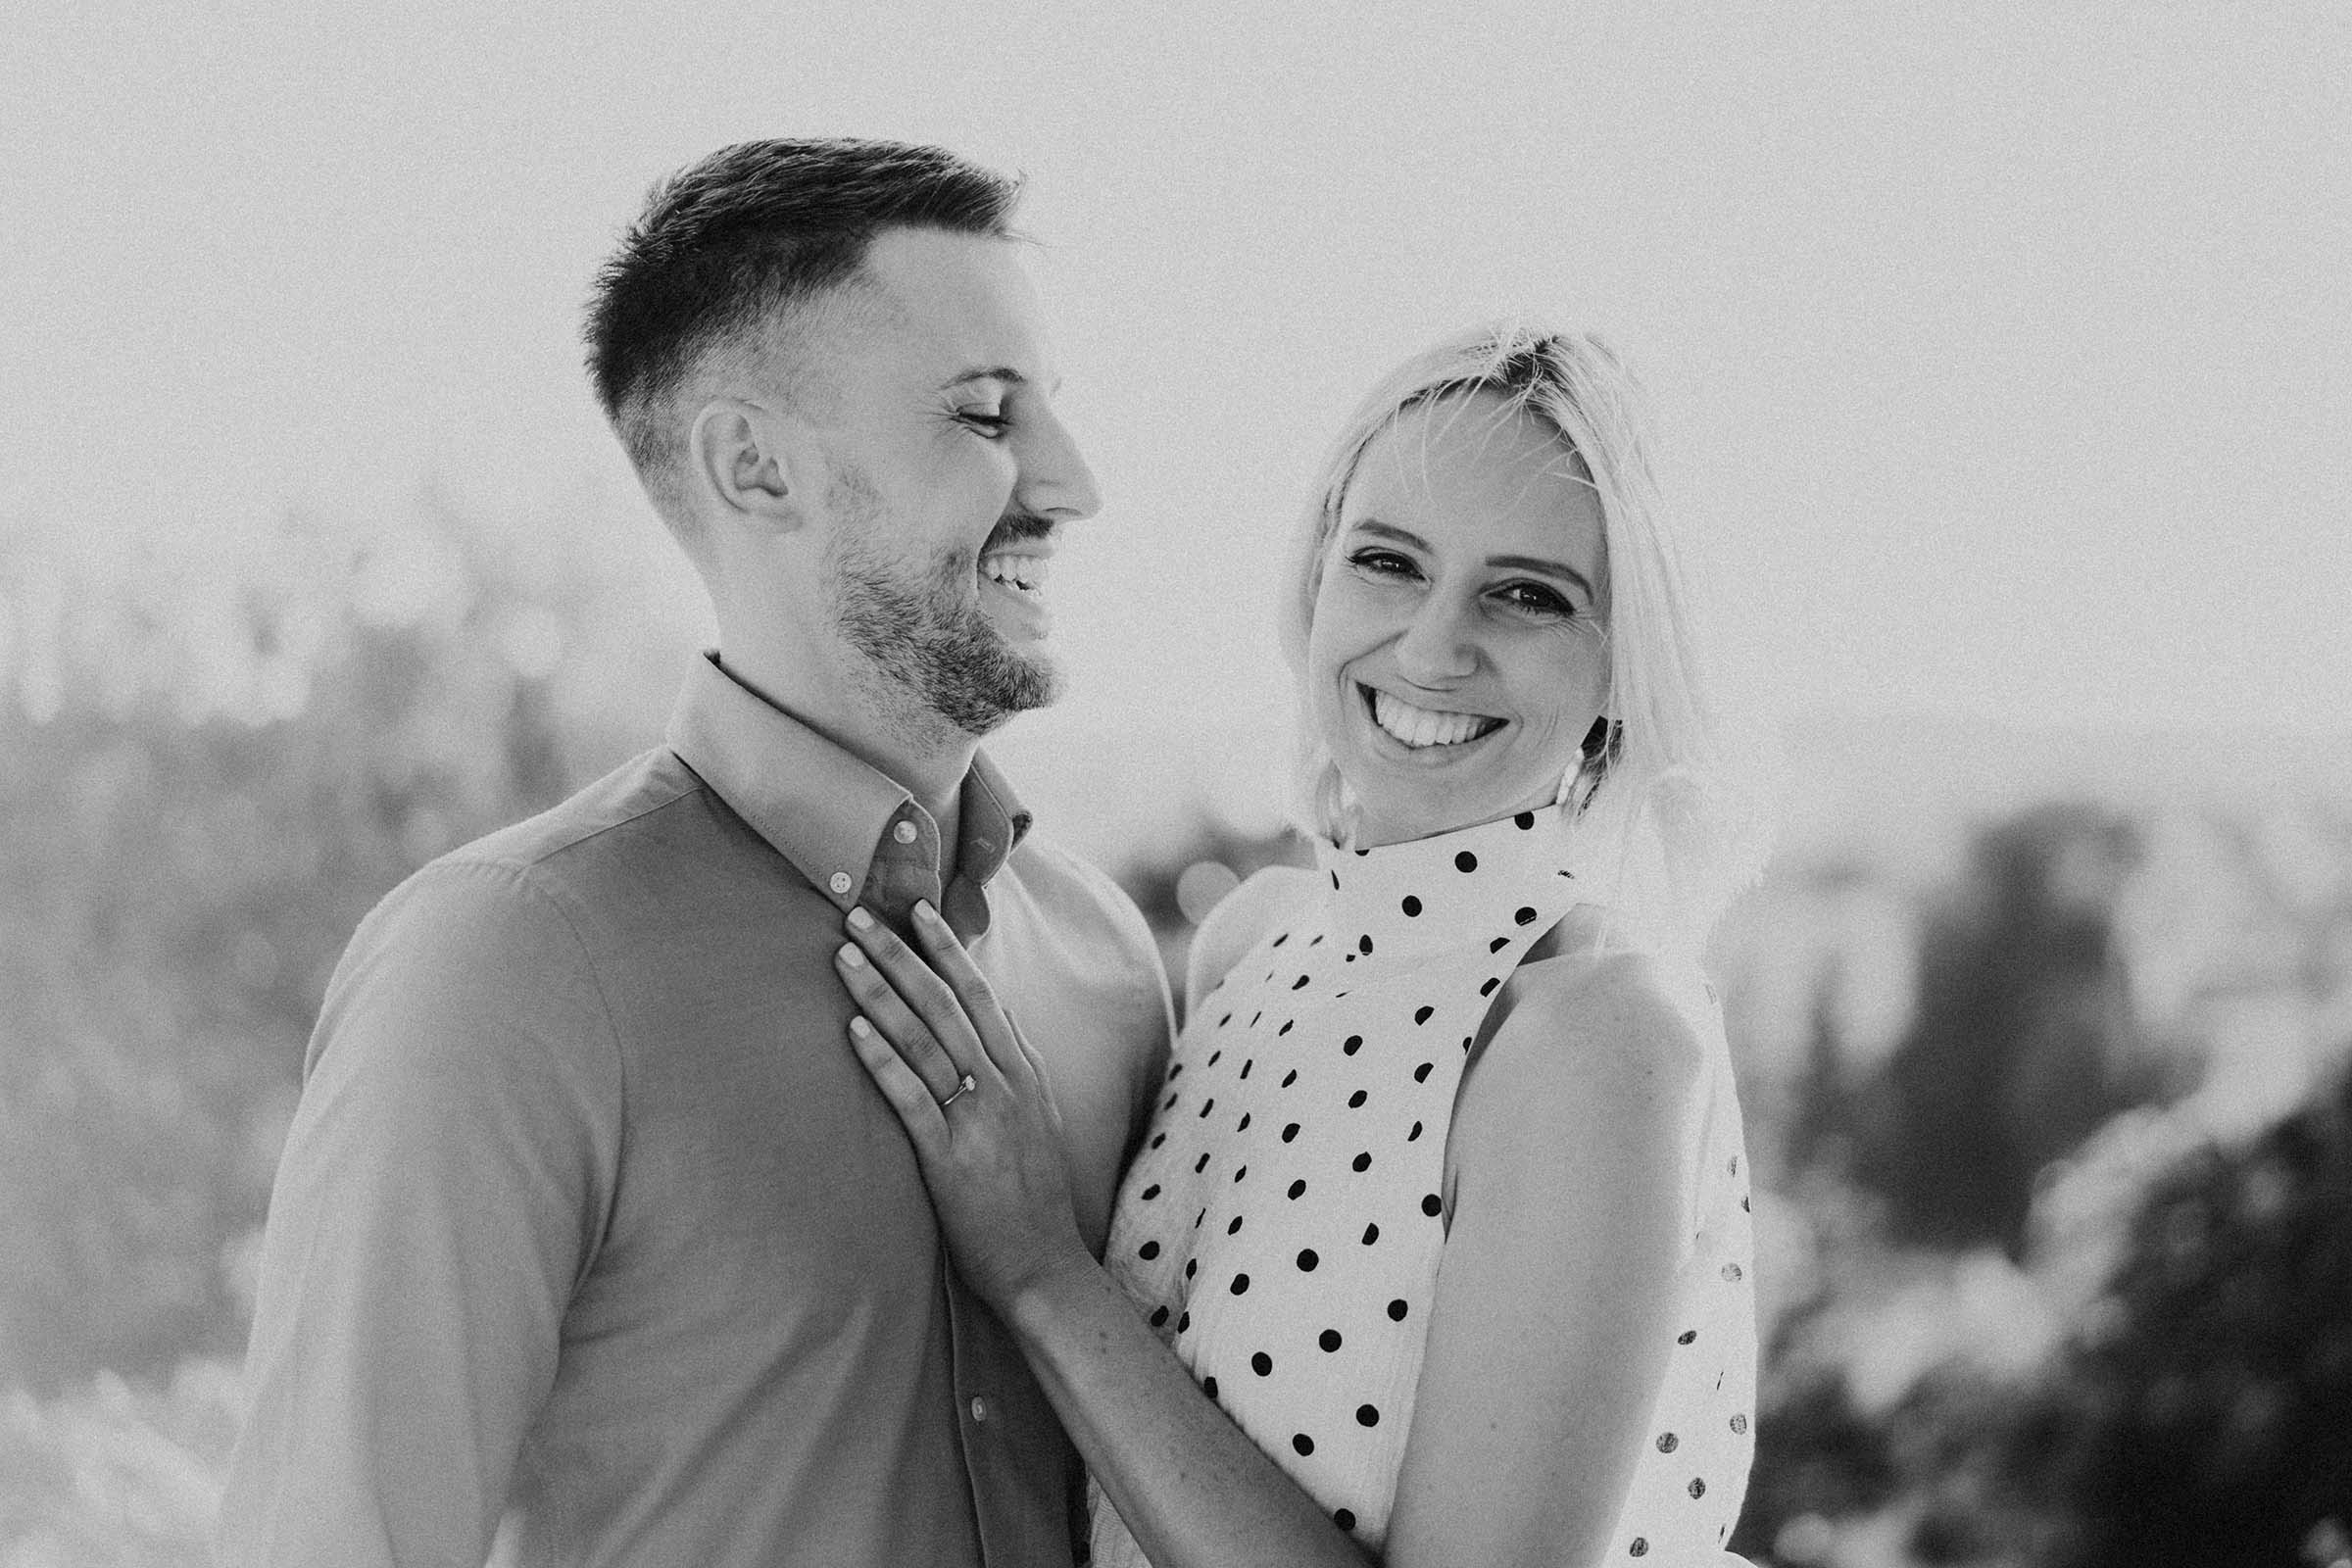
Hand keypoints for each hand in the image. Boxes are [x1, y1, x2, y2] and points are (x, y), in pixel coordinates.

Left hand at [834, 900, 1090, 1306]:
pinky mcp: (950, 1157)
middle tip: (861, 915)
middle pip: (946, 1003)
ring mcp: (979, 1119)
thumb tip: (990, 1029)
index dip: (947, 950)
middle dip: (901, 954)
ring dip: (881, 992)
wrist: (1045, 1267)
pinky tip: (853, 1031)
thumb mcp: (1037, 1123)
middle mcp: (1004, 1085)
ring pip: (925, 1039)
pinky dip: (882, 1060)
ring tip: (845, 956)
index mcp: (1023, 1073)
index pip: (981, 995)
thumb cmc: (1034, 1200)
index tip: (917, 910)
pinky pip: (912, 1097)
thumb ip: (1012, 1075)